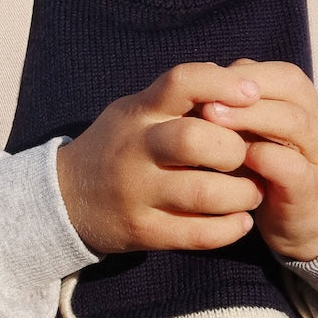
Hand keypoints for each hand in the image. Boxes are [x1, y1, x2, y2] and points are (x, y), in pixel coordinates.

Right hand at [57, 64, 265, 254]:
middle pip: (194, 140)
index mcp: (139, 112)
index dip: (222, 84)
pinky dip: (229, 230)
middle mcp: (135, 150)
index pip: (181, 82)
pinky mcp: (143, 231)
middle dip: (235, 149)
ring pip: (203, 193)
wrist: (65, 198)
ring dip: (242, 194)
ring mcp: (137, 193)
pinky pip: (196, 234)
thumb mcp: (137, 111)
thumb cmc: (118, 147)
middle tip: (247, 158)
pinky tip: (240, 222)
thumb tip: (242, 82)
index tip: (252, 94)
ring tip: (251, 193)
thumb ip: (182, 98)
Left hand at [201, 60, 317, 260]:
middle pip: (289, 88)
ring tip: (213, 121)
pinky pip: (295, 170)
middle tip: (203, 100)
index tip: (200, 85)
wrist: (305, 225)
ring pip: (295, 123)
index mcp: (299, 104)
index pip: (276, 73)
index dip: (238, 75)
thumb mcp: (249, 136)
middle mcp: (314, 123)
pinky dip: (268, 161)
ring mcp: (316, 157)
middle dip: (243, 91)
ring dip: (253, 118)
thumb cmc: (267, 173)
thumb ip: (232, 112)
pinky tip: (240, 160)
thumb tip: (193, 89)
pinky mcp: (310, 192)